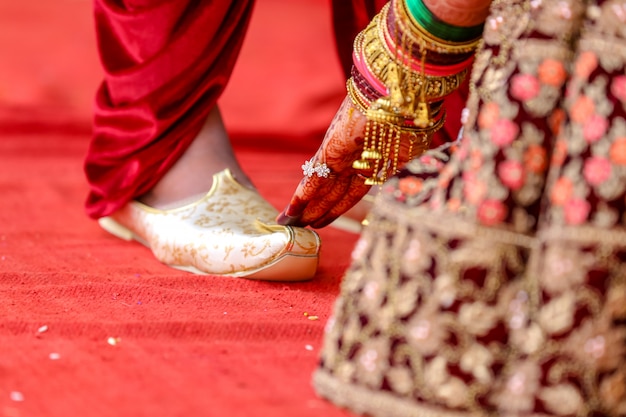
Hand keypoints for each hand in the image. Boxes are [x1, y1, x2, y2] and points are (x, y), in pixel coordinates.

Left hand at [276, 96, 413, 227]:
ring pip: (322, 187)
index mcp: (376, 161)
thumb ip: (398, 178)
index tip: (323, 222)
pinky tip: (293, 210)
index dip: (338, 208)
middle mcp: (356, 159)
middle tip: (300, 226)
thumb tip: (399, 197)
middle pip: (334, 192)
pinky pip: (317, 176)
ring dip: (307, 207)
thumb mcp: (409, 157)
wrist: (405, 92)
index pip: (352, 192)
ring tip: (291, 223)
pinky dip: (304, 194)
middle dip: (318, 210)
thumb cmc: (416, 122)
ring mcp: (344, 153)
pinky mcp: (333, 148)